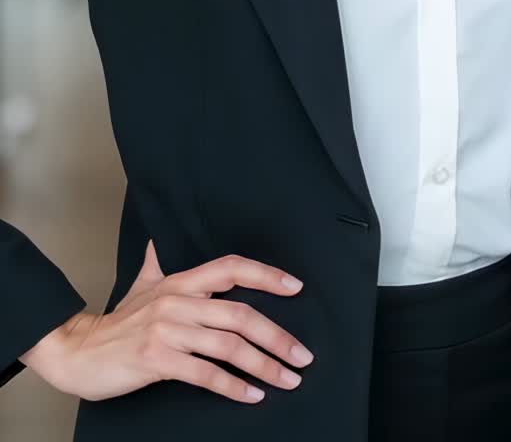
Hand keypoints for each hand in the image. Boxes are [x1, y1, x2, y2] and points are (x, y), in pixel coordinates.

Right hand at [17, 239, 313, 404]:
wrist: (78, 352)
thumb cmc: (117, 323)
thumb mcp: (142, 285)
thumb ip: (158, 263)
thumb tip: (160, 242)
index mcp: (180, 282)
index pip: (231, 268)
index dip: (266, 275)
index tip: (296, 287)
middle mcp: (178, 301)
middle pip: (240, 314)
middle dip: (277, 336)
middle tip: (303, 357)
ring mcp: (168, 330)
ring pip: (229, 346)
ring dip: (264, 365)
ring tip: (287, 379)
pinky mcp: (158, 360)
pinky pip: (205, 374)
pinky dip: (233, 386)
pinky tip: (252, 396)